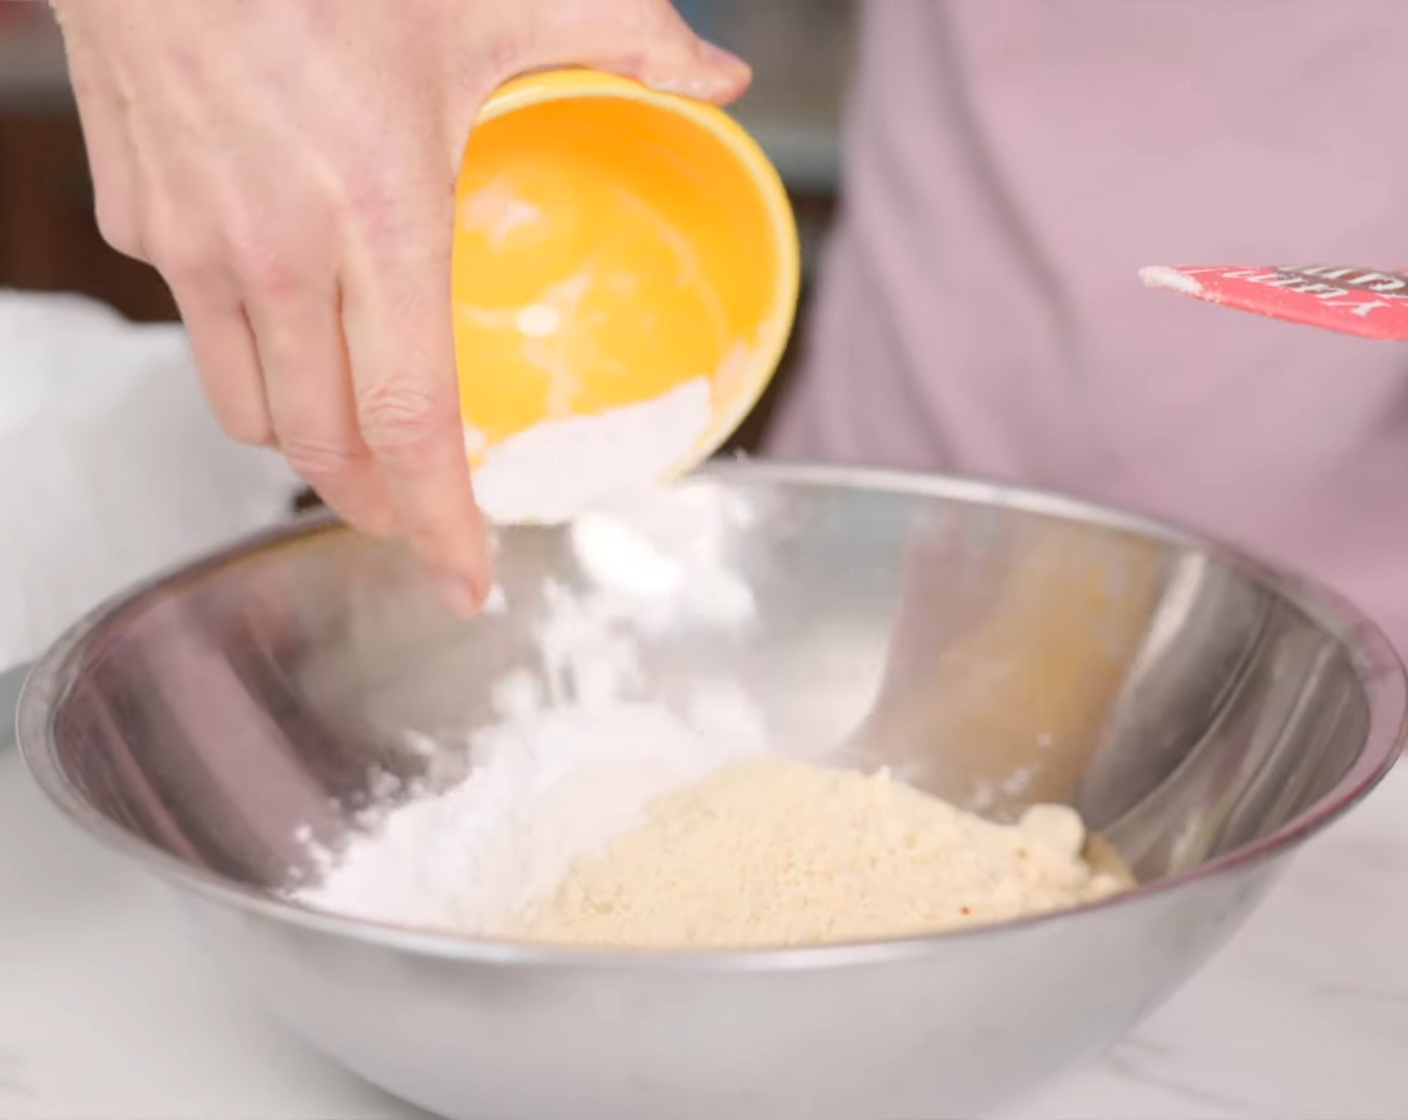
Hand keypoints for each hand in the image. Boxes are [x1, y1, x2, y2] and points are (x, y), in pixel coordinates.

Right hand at [50, 0, 749, 614]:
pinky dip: (256, 366)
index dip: (440, 523)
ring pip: (248, 413)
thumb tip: (721, 76)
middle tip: (427, 524)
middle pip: (324, 448)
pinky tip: (298, 334)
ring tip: (366, 450)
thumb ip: (623, 35)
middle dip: (381, 509)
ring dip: (313, 450)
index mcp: (375, 214)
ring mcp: (194, 245)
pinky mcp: (141, 223)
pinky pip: (201, 335)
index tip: (469, 579)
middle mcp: (275, 253)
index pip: (408, 422)